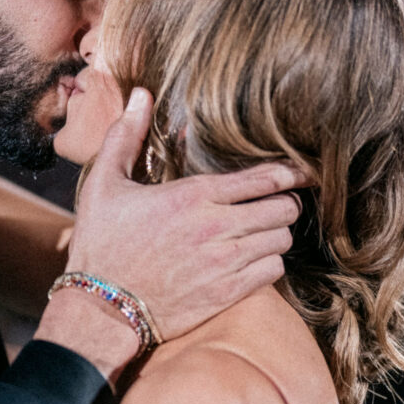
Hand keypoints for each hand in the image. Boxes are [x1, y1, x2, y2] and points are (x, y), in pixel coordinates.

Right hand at [67, 90, 307, 342]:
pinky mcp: (226, 293)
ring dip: (276, 234)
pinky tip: (253, 260)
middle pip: (283, 208)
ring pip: (282, 239)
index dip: (290, 172)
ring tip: (262, 232)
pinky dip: (270, 264)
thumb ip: (126, 136)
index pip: (264, 177)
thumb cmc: (101, 244)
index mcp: (192, 195)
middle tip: (274, 204)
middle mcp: (215, 227)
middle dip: (283, 203)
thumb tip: (140, 95)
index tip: (302, 171)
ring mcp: (224, 263)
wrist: (100, 308)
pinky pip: (273, 272)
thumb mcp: (103, 184)